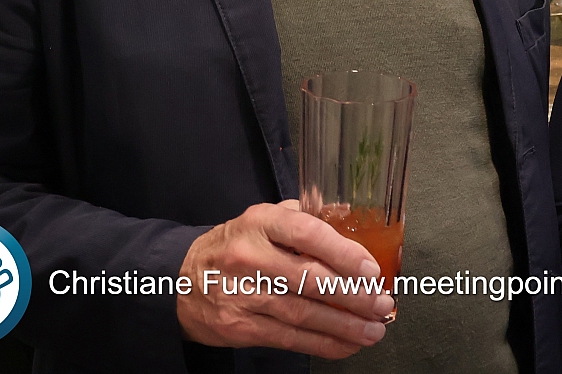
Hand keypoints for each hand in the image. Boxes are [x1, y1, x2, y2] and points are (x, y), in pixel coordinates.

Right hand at [177, 200, 396, 358]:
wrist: (179, 280)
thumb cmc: (234, 245)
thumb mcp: (262, 219)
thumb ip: (303, 217)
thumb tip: (348, 216)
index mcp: (261, 223)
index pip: (307, 234)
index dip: (343, 253)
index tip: (371, 269)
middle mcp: (251, 258)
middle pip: (310, 279)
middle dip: (353, 295)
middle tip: (382, 303)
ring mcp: (244, 295)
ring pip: (303, 314)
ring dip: (345, 325)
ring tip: (373, 330)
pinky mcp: (241, 328)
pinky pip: (290, 338)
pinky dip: (323, 344)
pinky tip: (347, 345)